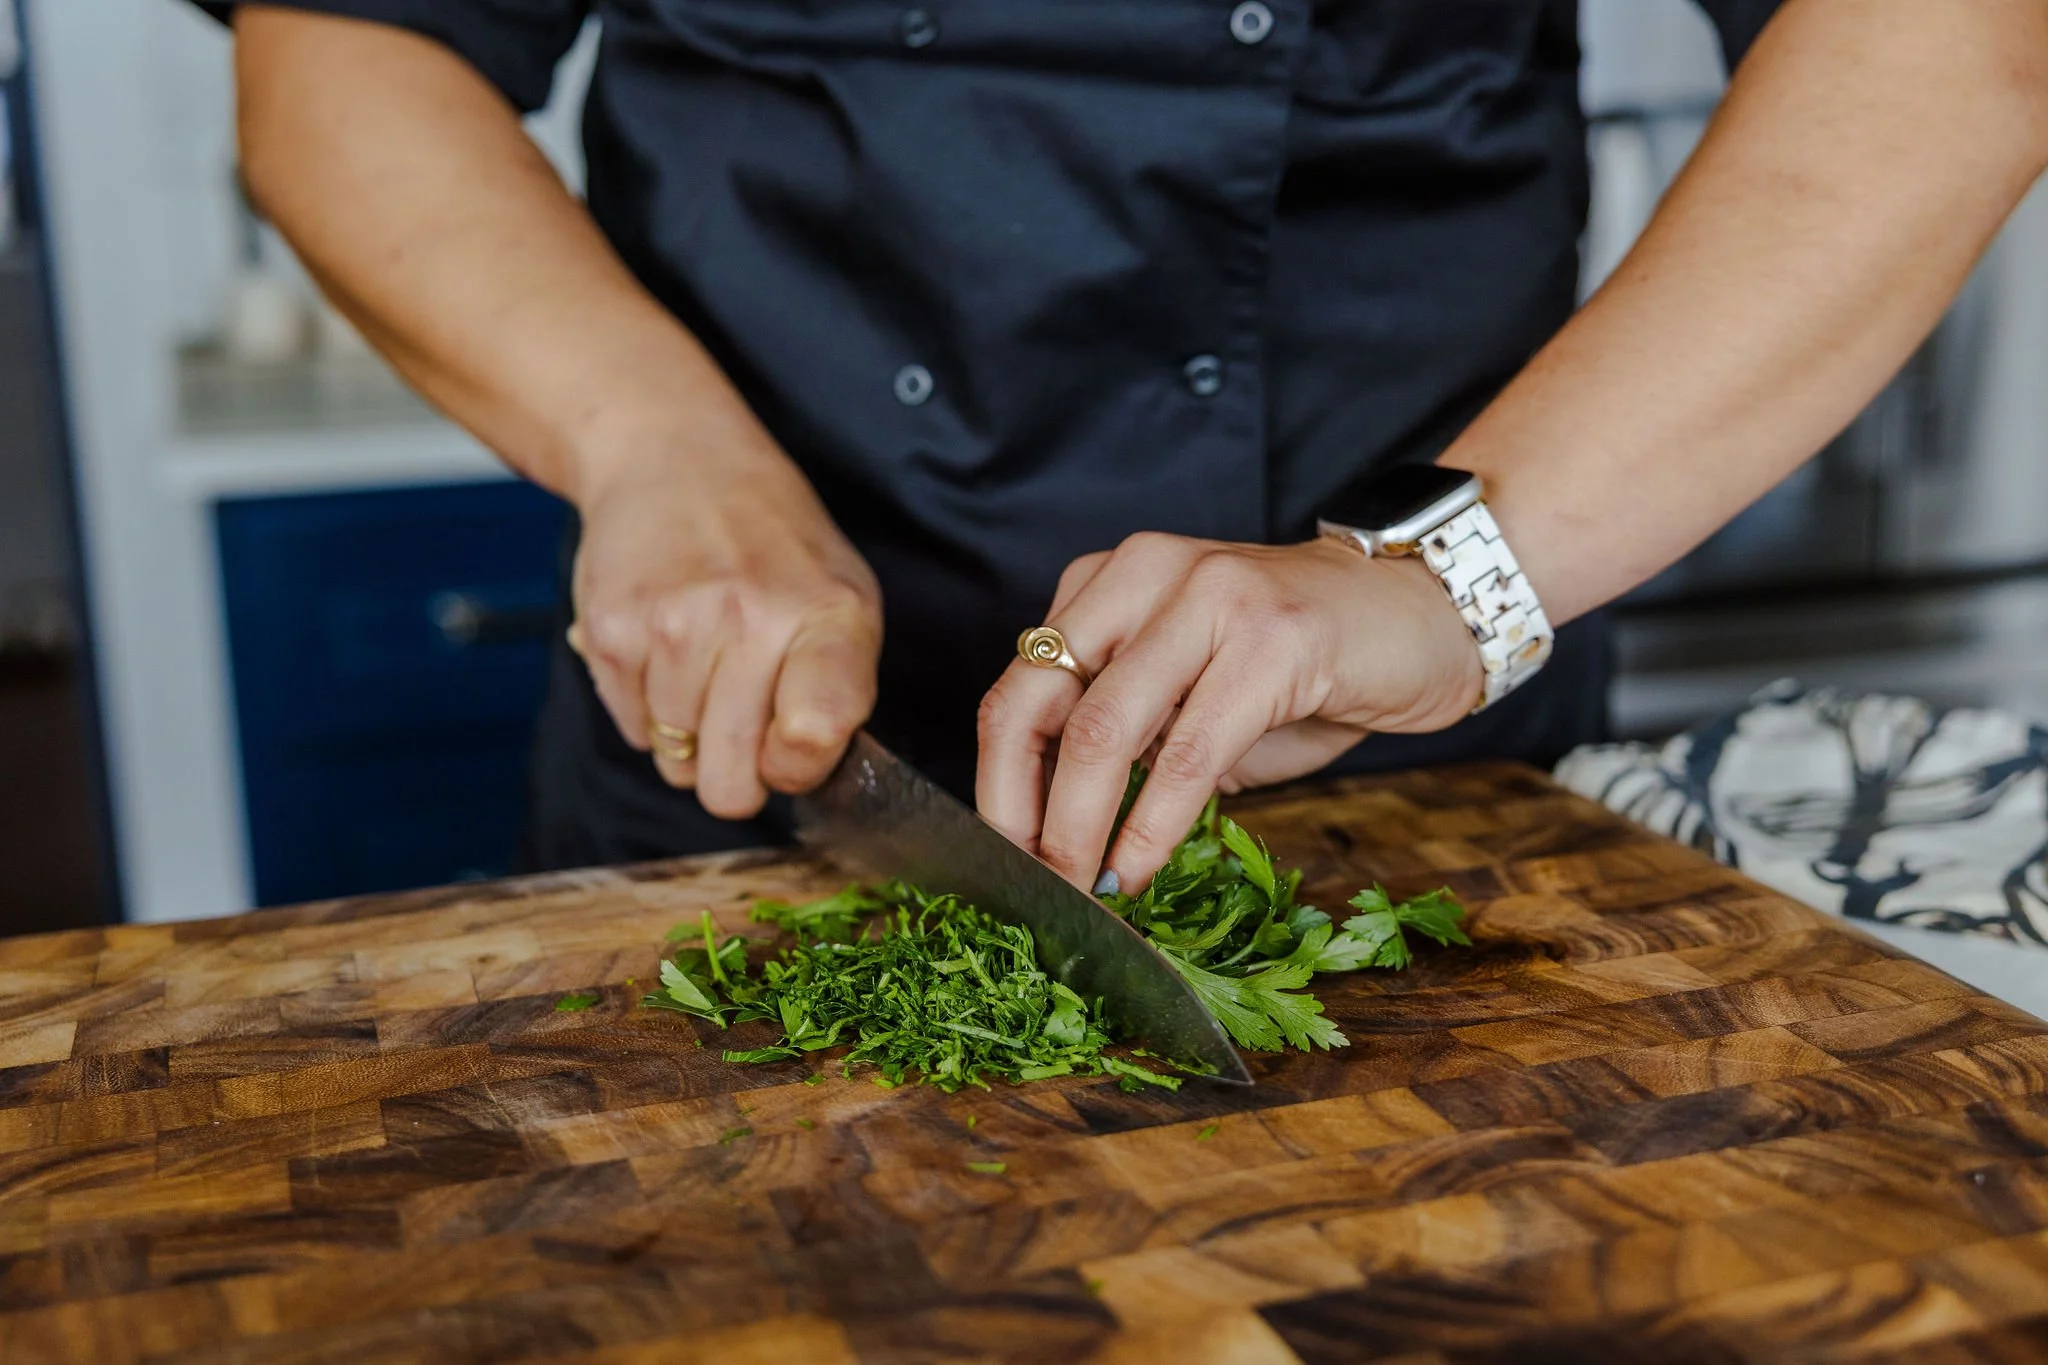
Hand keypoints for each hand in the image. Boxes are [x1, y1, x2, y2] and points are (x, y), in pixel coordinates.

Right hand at [567, 437, 881, 819]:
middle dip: (736, 773)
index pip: (815, 738)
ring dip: (689, 734)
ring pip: (677, 762)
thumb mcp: (840, 595)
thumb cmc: (771, 542)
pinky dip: (648, 709)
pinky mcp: (611, 632)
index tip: (791, 745)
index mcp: (828, 615)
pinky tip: (665, 652)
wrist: (674, 458)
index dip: (798, 768)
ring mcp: (674, 627)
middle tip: (741, 722)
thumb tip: (799, 777)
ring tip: (703, 664)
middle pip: (732, 783)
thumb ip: (837, 689)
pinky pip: (633, 731)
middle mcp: (751, 620)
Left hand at [976, 532, 1481, 891]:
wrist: (1424, 611)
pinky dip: (1152, 826)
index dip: (998, 782)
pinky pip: (1189, 753)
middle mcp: (1148, 573)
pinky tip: (1137, 870)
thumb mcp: (1193, 692)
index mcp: (1113, 580)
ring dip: (1080, 827)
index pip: (1019, 686)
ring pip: (1104, 730)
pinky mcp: (1273, 640)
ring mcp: (1210, 598)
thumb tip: (1057, 834)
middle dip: (1023, 809)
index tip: (1003, 857)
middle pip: (1038, 702)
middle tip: (1032, 883)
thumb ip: (1129, 735)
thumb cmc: (1305, 665)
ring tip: (1079, 888)